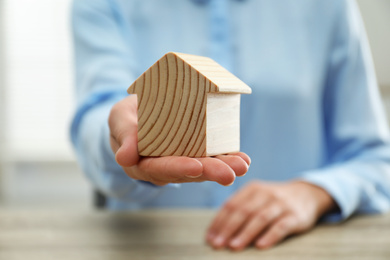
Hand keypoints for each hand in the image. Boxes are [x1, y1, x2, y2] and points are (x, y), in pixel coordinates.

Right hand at [109, 95, 250, 185]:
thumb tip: (125, 159)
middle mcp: (164, 168)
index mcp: (142, 164)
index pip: (159, 168)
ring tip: (242, 166)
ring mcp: (181, 162)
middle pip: (187, 172)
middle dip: (210, 173)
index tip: (195, 167)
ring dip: (224, 167)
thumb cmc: (127, 117)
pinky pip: (210, 157)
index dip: (177, 167)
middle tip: (230, 174)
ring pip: (203, 168)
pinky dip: (227, 158)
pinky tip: (243, 160)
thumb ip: (124, 134)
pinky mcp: (194, 154)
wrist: (137, 115)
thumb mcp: (119, 118)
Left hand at [206, 181, 335, 250]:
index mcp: (252, 189)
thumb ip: (239, 210)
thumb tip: (216, 233)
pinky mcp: (295, 216)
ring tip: (233, 246)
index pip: (231, 205)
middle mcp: (265, 194)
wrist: (307, 193)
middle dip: (228, 229)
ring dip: (245, 233)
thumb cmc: (273, 201)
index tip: (209, 238)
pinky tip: (260, 246)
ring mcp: (281, 204)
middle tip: (217, 244)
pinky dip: (270, 236)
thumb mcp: (256, 198)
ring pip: (260, 218)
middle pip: (243, 211)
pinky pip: (281, 226)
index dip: (219, 222)